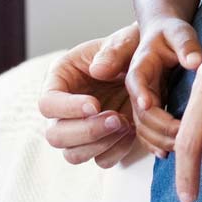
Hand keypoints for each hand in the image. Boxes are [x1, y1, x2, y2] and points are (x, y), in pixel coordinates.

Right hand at [38, 24, 141, 168]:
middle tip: (116, 118)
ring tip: (126, 124)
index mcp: (60, 79)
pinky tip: (132, 132)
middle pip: (55, 136)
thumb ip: (113, 51)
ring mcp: (81, 129)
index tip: (95, 105)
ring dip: (100, 145)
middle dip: (86, 131)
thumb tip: (97, 70)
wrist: (153, 66)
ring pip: (73, 154)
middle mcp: (64, 109)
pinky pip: (101, 160)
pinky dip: (116, 152)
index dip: (67, 108)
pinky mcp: (101, 143)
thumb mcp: (125, 41)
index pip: (47, 103)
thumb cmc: (132, 48)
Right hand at [126, 15, 201, 155]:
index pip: (136, 81)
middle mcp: (136, 88)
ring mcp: (140, 102)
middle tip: (182, 134)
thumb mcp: (179, 32)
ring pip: (142, 128)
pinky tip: (168, 153)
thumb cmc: (172, 33)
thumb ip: (186, 45)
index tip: (149, 105)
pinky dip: (155, 144)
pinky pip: (146, 133)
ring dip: (158, 140)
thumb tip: (195, 62)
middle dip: (159, 126)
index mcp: (140, 66)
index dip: (141, 94)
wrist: (164, 36)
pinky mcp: (148, 112)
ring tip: (182, 147)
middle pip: (140, 113)